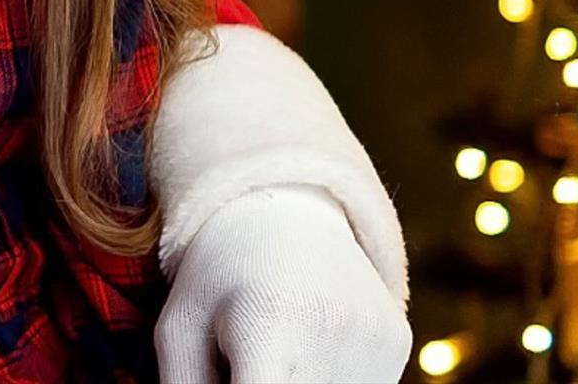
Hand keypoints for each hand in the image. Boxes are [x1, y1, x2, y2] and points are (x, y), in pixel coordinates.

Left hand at [156, 184, 411, 382]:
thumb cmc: (219, 277)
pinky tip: (309, 347)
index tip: (234, 379)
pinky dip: (328, 379)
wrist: (288, 212)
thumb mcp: (180, 327)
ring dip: (300, 383)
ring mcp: (374, 341)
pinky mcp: (397, 343)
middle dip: (266, 383)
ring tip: (277, 351)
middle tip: (249, 361)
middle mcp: (331, 332)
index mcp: (265, 324)